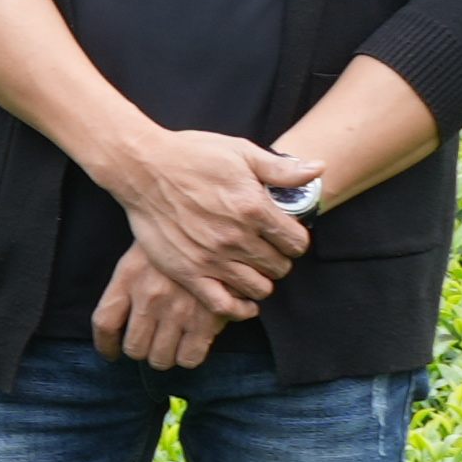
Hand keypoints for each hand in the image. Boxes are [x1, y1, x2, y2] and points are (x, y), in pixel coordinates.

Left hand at [90, 240, 229, 372]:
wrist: (219, 225)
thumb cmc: (180, 237)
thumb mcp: (145, 251)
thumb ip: (131, 283)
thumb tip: (124, 322)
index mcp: (129, 276)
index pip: (105, 323)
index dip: (106, 345)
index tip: (112, 352)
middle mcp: (150, 296)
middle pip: (134, 347)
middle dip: (142, 350)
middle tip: (151, 343)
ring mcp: (178, 309)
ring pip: (160, 358)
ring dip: (165, 356)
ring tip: (172, 344)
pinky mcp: (207, 319)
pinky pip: (189, 358)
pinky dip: (188, 357)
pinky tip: (192, 345)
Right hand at [95, 119, 312, 297]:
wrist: (142, 167)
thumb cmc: (191, 155)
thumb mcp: (241, 152)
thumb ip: (282, 169)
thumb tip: (319, 169)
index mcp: (254, 207)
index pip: (297, 242)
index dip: (295, 239)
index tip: (285, 235)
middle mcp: (236, 237)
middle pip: (280, 266)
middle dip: (278, 259)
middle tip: (266, 250)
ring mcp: (212, 258)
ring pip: (259, 288)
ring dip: (262, 280)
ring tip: (252, 269)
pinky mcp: (188, 272)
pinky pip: (224, 305)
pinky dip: (239, 309)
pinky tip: (243, 301)